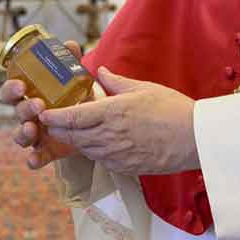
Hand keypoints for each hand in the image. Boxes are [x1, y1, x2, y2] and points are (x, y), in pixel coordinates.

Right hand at [1, 40, 83, 169]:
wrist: (91, 121)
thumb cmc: (74, 95)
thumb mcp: (73, 78)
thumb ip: (70, 61)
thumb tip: (69, 45)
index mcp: (29, 94)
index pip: (10, 90)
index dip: (11, 88)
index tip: (21, 85)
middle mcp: (27, 113)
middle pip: (15, 111)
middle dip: (22, 108)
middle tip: (37, 105)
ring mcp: (35, 133)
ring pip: (20, 135)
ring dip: (23, 132)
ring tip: (32, 129)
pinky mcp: (46, 149)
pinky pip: (35, 157)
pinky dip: (33, 160)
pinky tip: (34, 161)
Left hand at [39, 66, 198, 175]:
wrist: (196, 139)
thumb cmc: (172, 109)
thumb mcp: (142, 88)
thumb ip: (115, 82)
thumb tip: (99, 71)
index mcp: (111, 113)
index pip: (72, 117)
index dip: (54, 117)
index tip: (43, 114)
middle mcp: (110, 136)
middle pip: (73, 137)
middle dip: (59, 131)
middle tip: (50, 124)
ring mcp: (117, 155)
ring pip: (85, 150)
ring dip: (75, 142)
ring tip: (70, 133)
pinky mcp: (126, 168)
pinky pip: (101, 161)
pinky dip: (94, 152)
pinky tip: (96, 145)